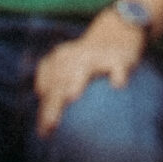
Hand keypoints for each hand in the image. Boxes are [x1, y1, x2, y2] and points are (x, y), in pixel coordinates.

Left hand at [35, 16, 143, 135]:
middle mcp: (73, 57)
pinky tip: (117, 84)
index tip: (45, 133)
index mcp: (58, 60)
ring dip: (76, 80)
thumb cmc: (89, 59)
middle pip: (60, 81)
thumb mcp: (69, 68)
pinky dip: (117, 74)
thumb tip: (44, 130)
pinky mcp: (118, 57)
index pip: (47, 87)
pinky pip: (118, 66)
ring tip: (72, 95)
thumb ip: (57, 91)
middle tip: (50, 125)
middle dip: (53, 103)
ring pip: (83, 68)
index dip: (44, 109)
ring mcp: (95, 56)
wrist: (119, 28)